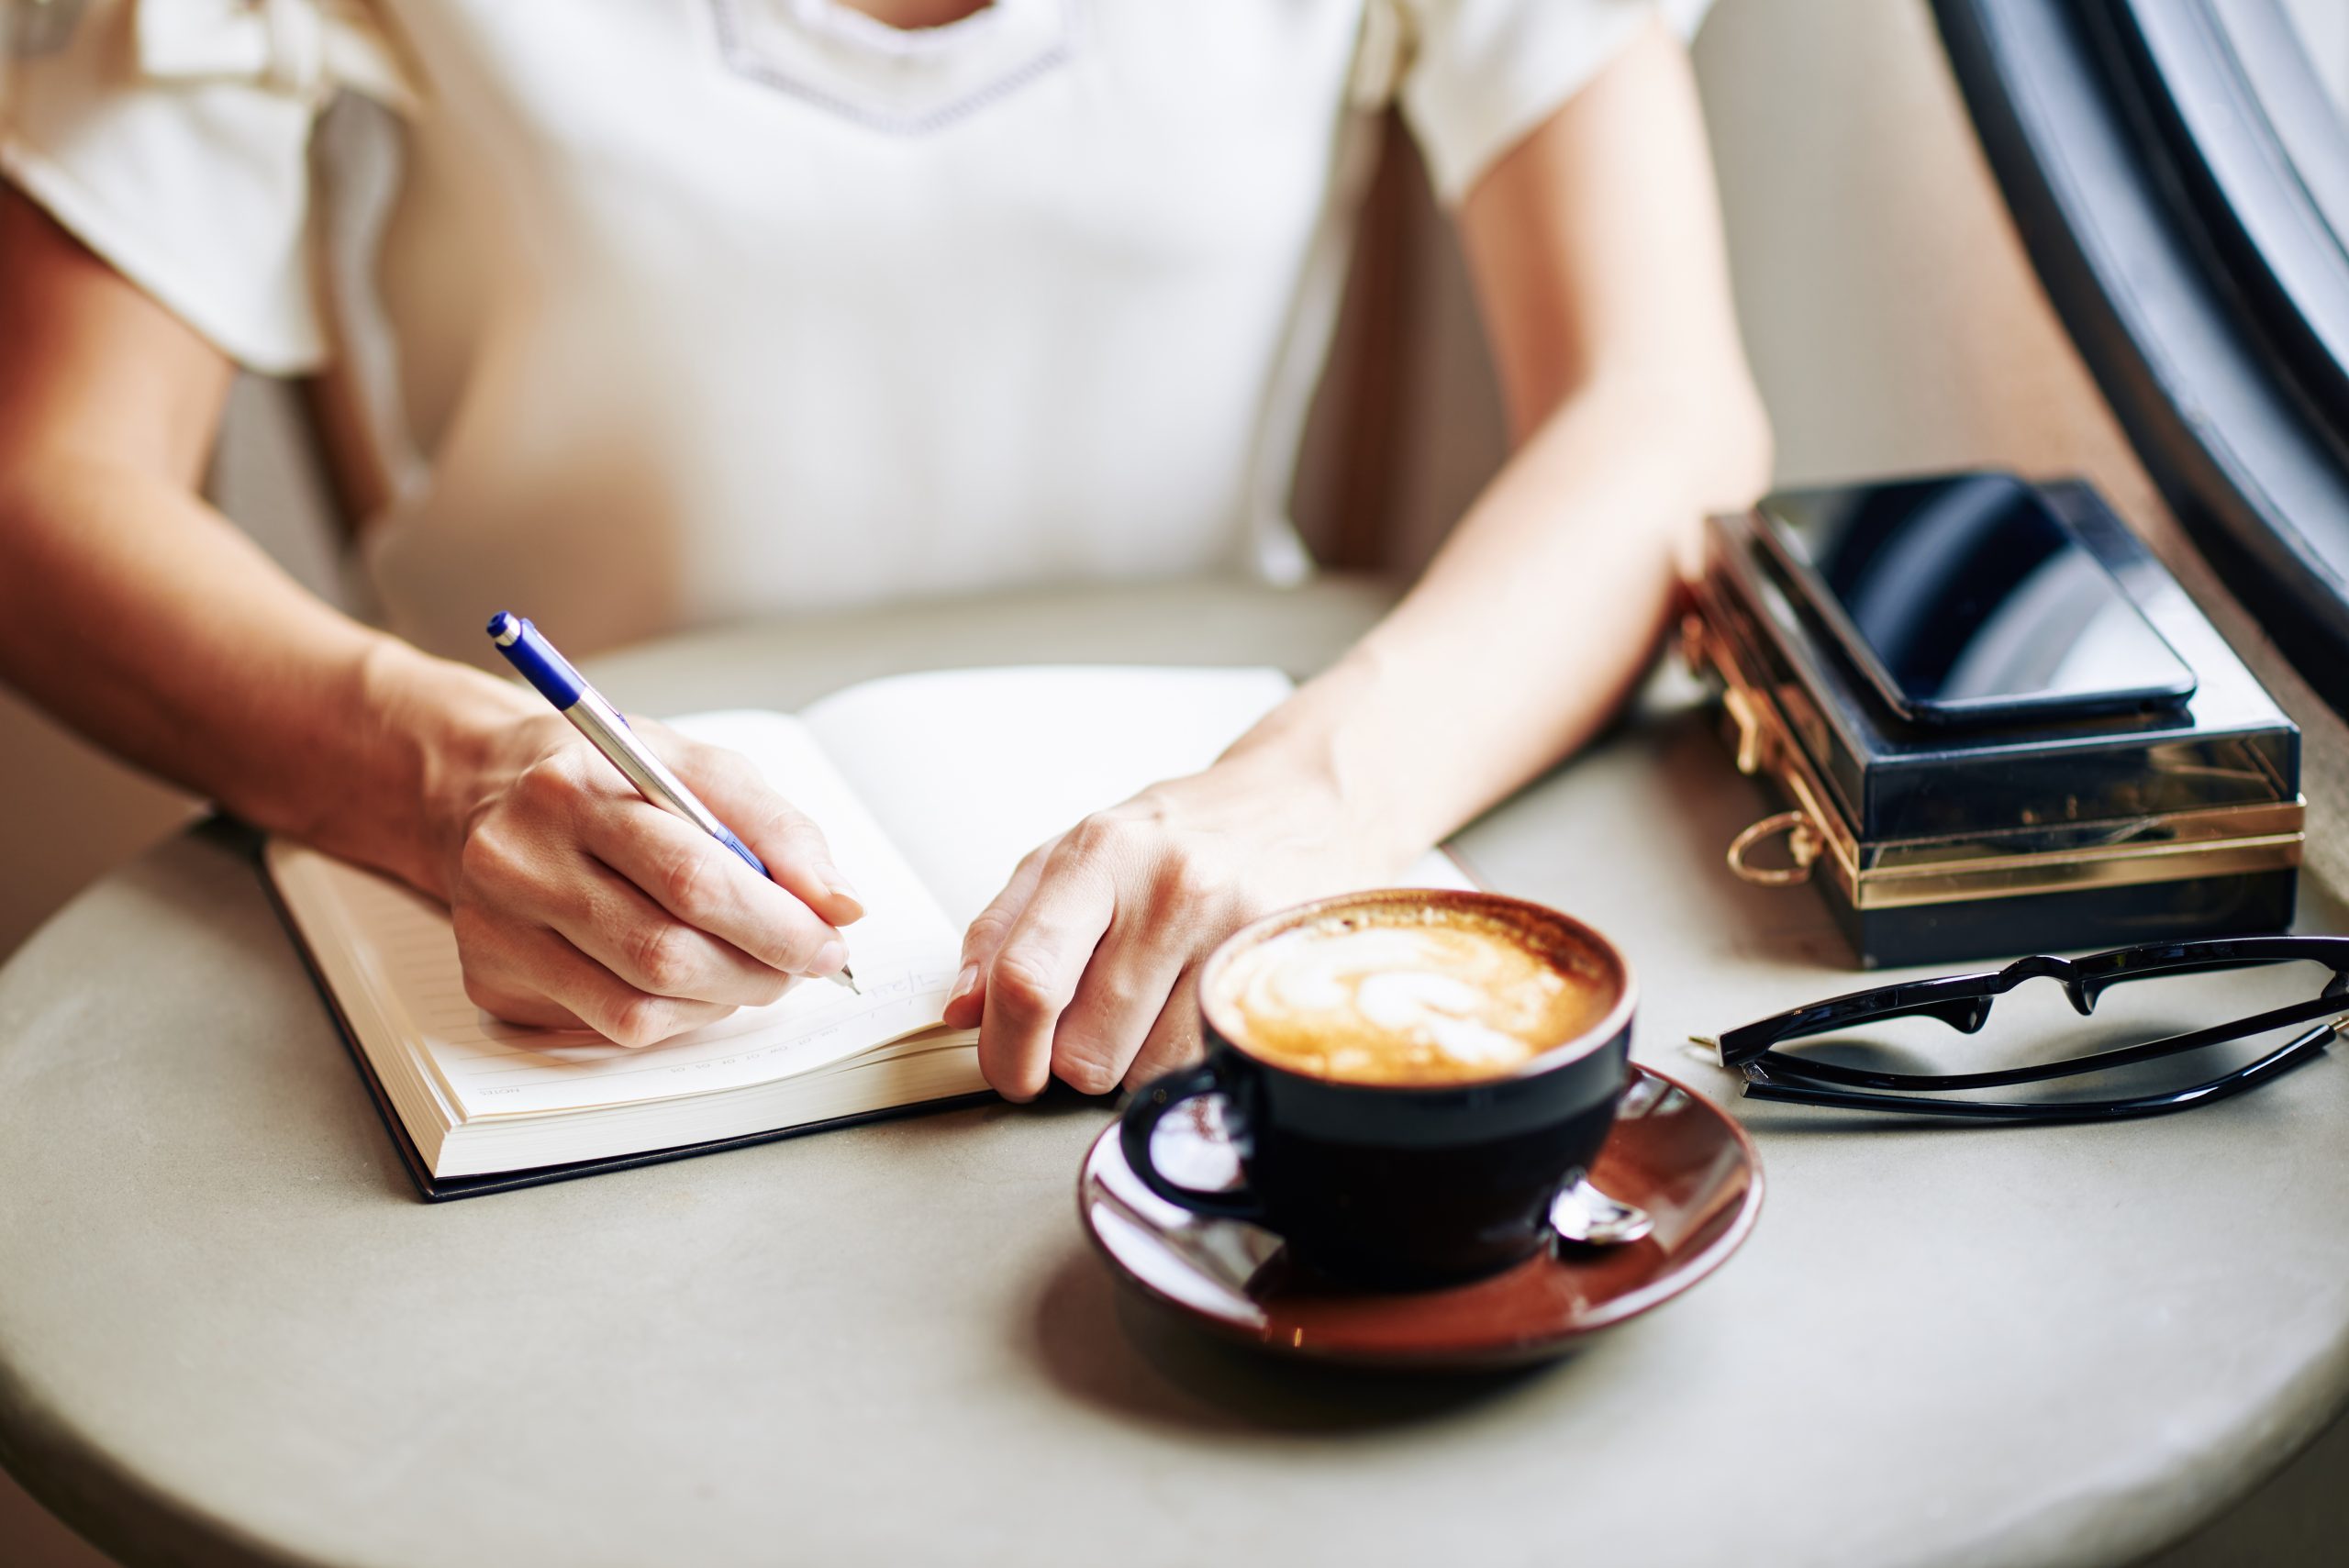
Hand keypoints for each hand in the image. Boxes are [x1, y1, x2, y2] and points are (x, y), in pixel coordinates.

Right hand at [434, 714, 862, 1046]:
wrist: (480, 791)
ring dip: (721, 1000)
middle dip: (758, 969)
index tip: (827, 937)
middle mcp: (518, 860)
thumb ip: (776, 829)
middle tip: (801, 962)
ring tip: (749, 968)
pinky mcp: (491, 980)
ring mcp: (496, 929)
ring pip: (637, 1006)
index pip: (690, 875)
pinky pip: (608, 1026)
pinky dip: (673, 1015)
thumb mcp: (695, 767)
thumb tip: (837, 903)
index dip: (775, 921)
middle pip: (663, 953)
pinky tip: (688, 980)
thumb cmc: (605, 780)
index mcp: (571, 789)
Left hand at [939, 759, 1400, 1099]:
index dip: (1006, 1050)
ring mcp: (1236, 930)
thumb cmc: (1173, 839)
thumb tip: (964, 1010)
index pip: (1030, 979)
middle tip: (1103, 1011)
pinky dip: (1191, 1057)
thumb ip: (1004, 928)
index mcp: (1102, 855)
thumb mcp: (1072, 856)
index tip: (1009, 1070)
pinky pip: (1207, 1067)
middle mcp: (1173, 888)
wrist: (1300, 805)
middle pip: (1086, 1051)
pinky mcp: (1281, 971)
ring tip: (1162, 998)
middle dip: (1079, 1055)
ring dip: (1140, 1059)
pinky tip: (1199, 1008)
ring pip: (1147, 1073)